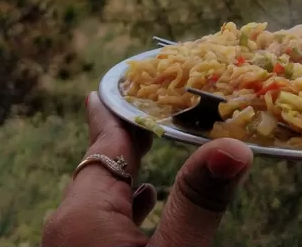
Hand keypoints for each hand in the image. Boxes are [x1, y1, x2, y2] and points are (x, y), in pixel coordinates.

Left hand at [42, 92, 252, 246]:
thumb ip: (198, 203)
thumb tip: (235, 146)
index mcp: (82, 214)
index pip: (106, 143)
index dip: (123, 108)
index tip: (131, 74)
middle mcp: (66, 226)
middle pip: (101, 164)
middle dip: (130, 133)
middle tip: (153, 98)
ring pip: (100, 194)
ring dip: (130, 167)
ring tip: (152, 140)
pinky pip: (99, 221)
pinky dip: (125, 201)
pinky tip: (144, 199)